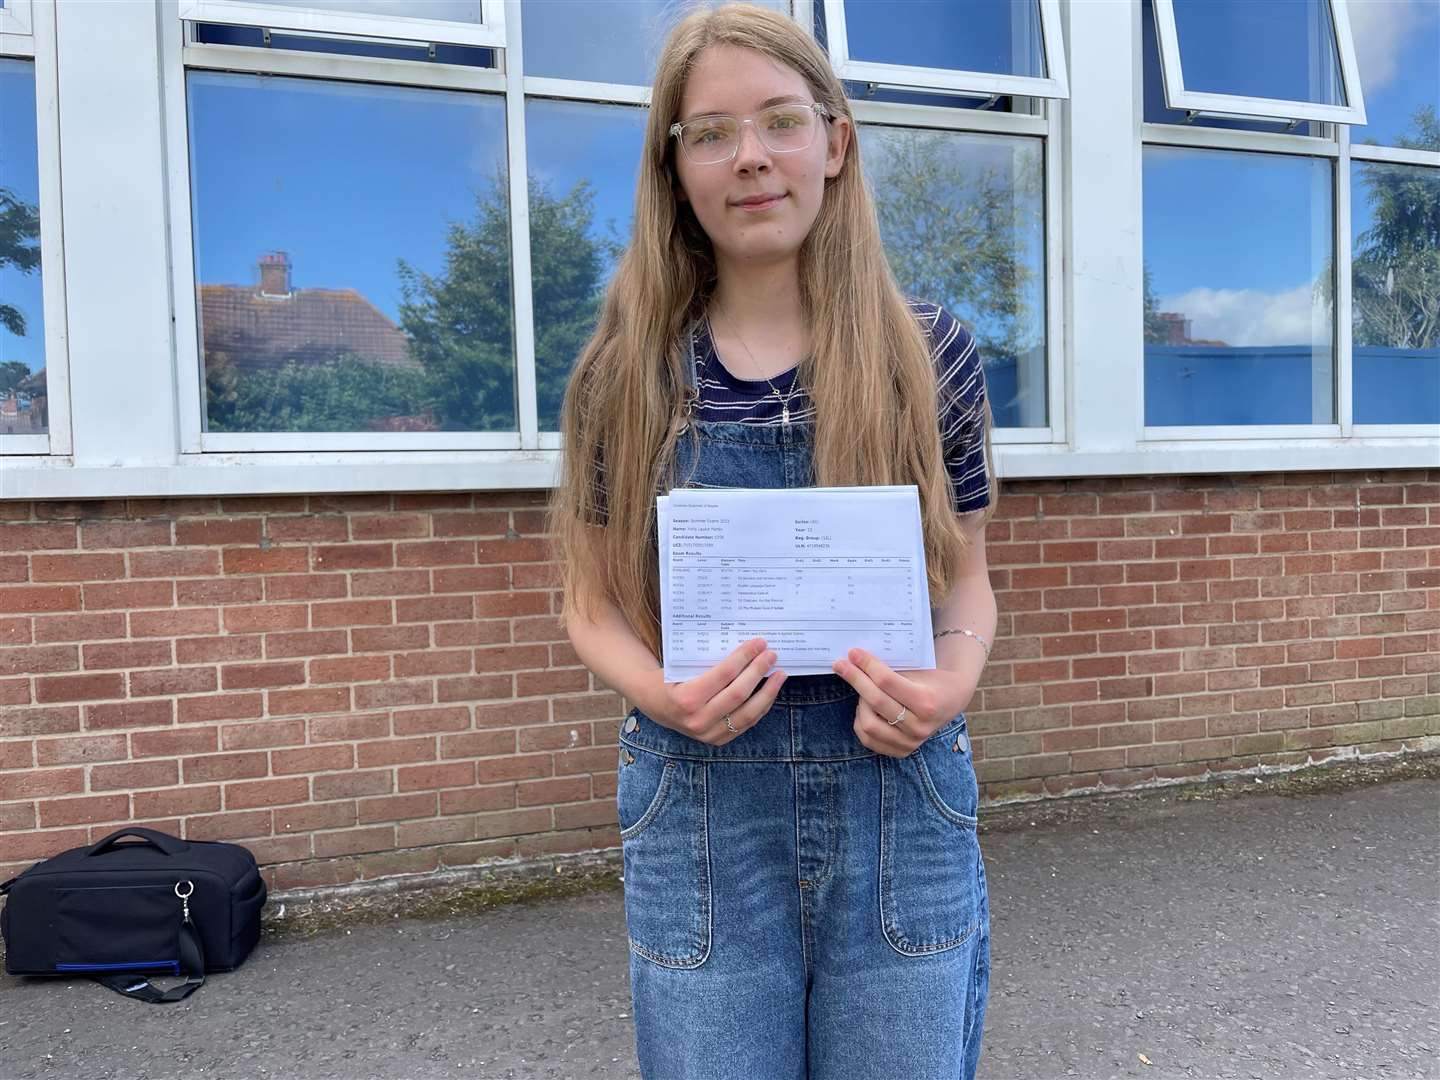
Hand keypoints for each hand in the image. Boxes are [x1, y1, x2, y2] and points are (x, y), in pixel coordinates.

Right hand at [648, 638, 786, 745]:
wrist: (654, 704)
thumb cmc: (670, 678)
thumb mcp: (682, 666)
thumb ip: (710, 660)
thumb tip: (747, 647)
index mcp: (687, 698)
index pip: (724, 674)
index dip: (745, 657)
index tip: (759, 643)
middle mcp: (698, 720)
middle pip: (739, 693)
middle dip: (758, 671)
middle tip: (771, 654)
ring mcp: (708, 734)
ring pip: (748, 713)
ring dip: (768, 692)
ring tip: (780, 674)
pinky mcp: (717, 740)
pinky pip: (746, 723)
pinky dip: (761, 706)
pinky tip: (769, 692)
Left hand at [832, 647, 968, 757]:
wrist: (950, 700)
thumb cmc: (930, 679)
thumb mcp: (917, 669)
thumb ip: (889, 669)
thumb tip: (855, 661)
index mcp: (926, 702)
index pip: (887, 682)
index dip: (867, 665)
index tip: (853, 653)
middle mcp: (919, 726)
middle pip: (876, 701)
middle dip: (855, 679)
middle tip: (841, 665)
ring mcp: (911, 742)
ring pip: (868, 724)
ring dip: (860, 703)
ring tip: (863, 690)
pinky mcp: (902, 751)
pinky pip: (868, 739)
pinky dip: (861, 721)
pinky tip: (865, 708)